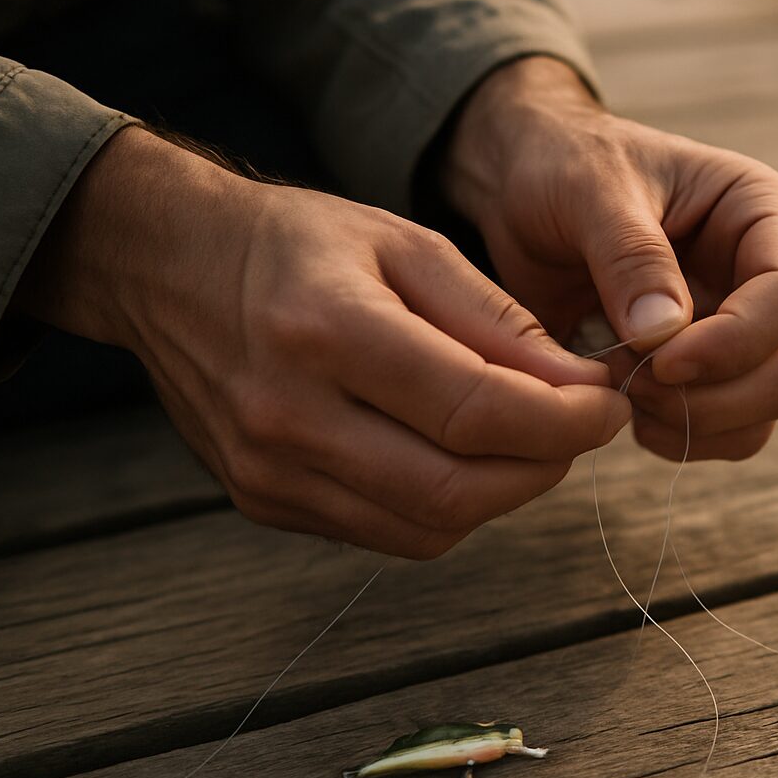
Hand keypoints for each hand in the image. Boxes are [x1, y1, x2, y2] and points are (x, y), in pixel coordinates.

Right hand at [14, 126, 629, 557]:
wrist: (168, 268)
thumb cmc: (298, 243)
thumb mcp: (408, 245)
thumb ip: (499, 322)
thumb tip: (581, 391)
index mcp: (326, 329)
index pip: (475, 410)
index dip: (564, 422)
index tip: (609, 406)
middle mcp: (288, 414)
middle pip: (455, 489)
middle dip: (544, 467)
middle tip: (580, 427)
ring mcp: (268, 472)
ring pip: (428, 527)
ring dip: (502, 493)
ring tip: (526, 437)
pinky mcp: (263, 503)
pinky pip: (387, 533)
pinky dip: (447, 507)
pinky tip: (462, 456)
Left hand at [441, 57, 777, 461]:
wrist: (520, 192)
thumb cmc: (563, 165)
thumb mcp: (589, 187)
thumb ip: (629, 254)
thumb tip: (665, 334)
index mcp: (759, 213)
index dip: (734, 342)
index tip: (661, 358)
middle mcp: (760, 278)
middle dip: (707, 395)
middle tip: (628, 375)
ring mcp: (736, 330)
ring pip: (758, 414)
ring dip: (688, 421)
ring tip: (618, 384)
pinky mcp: (702, 372)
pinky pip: (719, 433)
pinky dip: (674, 436)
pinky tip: (622, 406)